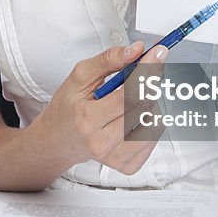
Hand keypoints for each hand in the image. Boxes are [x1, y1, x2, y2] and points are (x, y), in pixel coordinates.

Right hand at [37, 41, 167, 174]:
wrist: (59, 139)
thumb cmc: (68, 108)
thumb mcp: (80, 76)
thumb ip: (108, 60)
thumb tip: (136, 50)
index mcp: (87, 119)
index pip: (128, 94)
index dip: (146, 71)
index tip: (158, 54)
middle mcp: (101, 142)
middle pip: (144, 107)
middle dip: (147, 84)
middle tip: (140, 75)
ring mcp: (115, 157)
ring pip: (154, 122)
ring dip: (148, 104)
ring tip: (129, 102)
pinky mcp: (127, 166)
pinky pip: (155, 137)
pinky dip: (149, 121)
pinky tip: (132, 117)